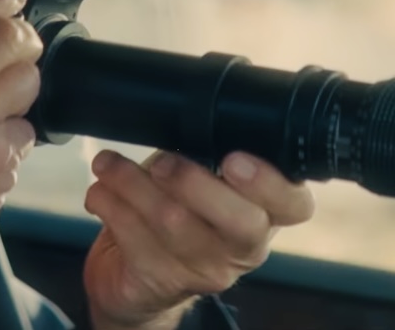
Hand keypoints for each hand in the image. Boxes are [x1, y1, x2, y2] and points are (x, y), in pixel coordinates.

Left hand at [83, 150, 315, 329]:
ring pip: (176, 225)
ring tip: (109, 164)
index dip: (269, 183)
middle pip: (240, 222)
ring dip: (134, 185)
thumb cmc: (176, 212)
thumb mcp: (201, 177)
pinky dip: (112, 207)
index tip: (234, 158)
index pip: (293, 204)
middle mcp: (245, 246)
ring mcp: (207, 270)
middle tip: (161, 162)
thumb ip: (207, 151)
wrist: (137, 277)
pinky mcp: (164, 282)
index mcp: (265, 212)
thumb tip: (183, 113)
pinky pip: (137, 241)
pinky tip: (100, 192)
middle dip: (194, 183)